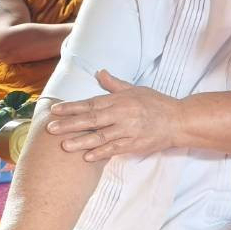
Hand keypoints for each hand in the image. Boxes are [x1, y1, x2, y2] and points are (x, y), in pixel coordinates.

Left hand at [46, 70, 180, 161]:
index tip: (55, 111)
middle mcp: (123, 115)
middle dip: (70, 124)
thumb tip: (100, 73)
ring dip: (82, 141)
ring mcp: (129, 131)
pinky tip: (87, 157)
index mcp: (120, 100)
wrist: (179, 121)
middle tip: (51, 129)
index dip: (72, 107)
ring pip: (102, 136)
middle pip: (92, 120)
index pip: (91, 103)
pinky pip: (115, 149)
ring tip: (64, 145)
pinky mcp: (136, 144)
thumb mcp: (136, 90)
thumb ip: (115, 85)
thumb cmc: (157, 104)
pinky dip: (102, 153)